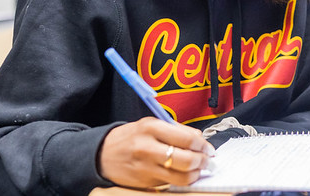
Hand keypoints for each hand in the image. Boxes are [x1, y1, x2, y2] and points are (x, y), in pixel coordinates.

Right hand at [98, 117, 214, 187]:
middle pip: (186, 160)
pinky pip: (170, 184)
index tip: (208, 147)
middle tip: (207, 160)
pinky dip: (181, 180)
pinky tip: (183, 174)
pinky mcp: (145, 183)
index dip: (202, 145)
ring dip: (195, 174)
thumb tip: (199, 137)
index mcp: (151, 128)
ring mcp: (146, 168)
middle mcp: (148, 148)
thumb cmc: (130, 137)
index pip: (186, 138)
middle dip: (202, 161)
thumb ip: (176, 129)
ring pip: (181, 177)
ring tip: (198, 169)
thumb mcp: (150, 124)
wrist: (102, 154)